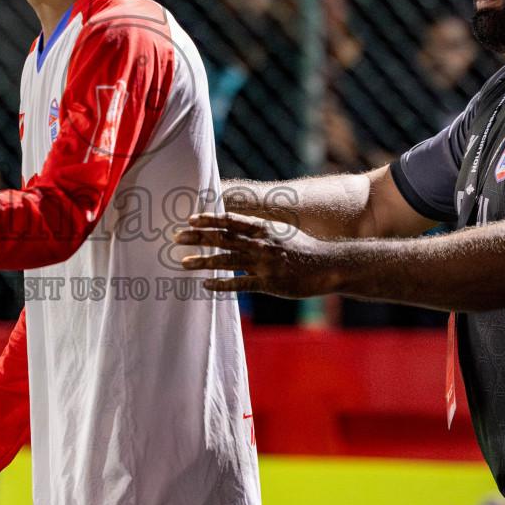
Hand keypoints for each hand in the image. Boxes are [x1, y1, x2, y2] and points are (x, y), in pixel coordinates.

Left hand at [174, 212, 341, 297]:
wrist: (328, 265)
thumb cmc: (303, 248)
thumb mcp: (281, 232)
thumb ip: (258, 231)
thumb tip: (236, 229)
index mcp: (263, 228)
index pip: (230, 221)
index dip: (209, 219)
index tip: (190, 219)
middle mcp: (261, 243)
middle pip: (223, 239)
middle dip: (198, 237)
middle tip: (176, 237)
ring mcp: (264, 263)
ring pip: (227, 261)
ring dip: (203, 261)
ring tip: (184, 263)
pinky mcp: (269, 283)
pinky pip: (240, 284)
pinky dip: (222, 284)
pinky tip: (206, 285)